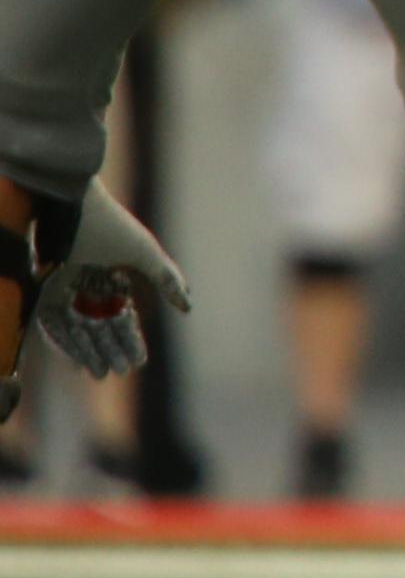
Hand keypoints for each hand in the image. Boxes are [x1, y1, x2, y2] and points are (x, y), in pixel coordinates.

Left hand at [33, 183, 189, 378]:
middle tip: (119, 374)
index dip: (131, 340)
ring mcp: (64, 289)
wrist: (70, 203)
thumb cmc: (110, 226)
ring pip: (78, 329)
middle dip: (111, 352)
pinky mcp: (42, 290)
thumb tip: (188, 307)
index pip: (123, 316)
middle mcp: (88, 285)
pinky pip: (52, 323)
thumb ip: (167, 278)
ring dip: (89, 353)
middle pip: (101, 327)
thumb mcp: (143, 252)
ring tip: (99, 374)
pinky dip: (64, 343)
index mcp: (111, 276)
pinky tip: (74, 360)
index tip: (139, 361)